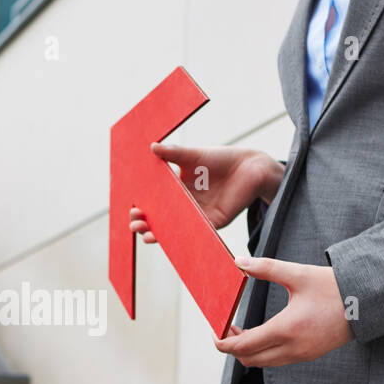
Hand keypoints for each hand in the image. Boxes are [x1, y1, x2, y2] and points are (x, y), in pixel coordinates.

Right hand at [129, 144, 282, 243]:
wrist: (250, 167)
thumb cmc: (221, 159)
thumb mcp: (194, 155)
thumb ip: (174, 153)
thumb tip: (153, 147)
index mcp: (177, 190)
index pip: (154, 203)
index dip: (141, 208)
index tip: (133, 208)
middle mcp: (185, 205)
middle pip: (160, 220)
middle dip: (145, 225)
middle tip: (136, 224)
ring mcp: (198, 215)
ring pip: (175, 230)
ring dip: (160, 235)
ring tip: (148, 236)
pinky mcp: (213, 222)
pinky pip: (196, 232)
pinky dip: (184, 235)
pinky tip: (173, 236)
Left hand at [215, 256, 354, 366]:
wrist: (368, 301)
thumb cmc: (333, 286)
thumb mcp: (298, 274)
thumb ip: (266, 268)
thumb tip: (238, 261)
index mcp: (286, 329)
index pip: (243, 347)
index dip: (223, 342)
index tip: (216, 330)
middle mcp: (292, 348)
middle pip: (249, 359)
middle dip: (233, 347)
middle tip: (227, 329)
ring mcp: (302, 355)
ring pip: (263, 362)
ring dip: (248, 350)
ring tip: (241, 330)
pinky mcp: (309, 355)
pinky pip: (278, 360)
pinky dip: (264, 352)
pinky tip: (263, 333)